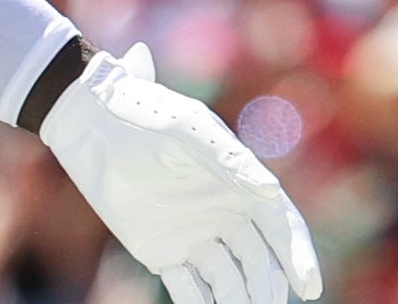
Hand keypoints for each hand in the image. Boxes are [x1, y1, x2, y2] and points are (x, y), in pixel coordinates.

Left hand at [39, 45, 321, 303]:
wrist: (88, 121)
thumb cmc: (143, 113)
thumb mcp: (185, 129)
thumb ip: (227, 159)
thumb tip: (271, 191)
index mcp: (239, 183)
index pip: (280, 225)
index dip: (297, 255)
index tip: (308, 286)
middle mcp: (224, 214)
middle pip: (259, 261)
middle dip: (268, 288)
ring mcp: (195, 235)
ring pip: (229, 280)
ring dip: (237, 302)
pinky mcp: (165, 252)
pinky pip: (189, 288)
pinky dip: (198, 302)